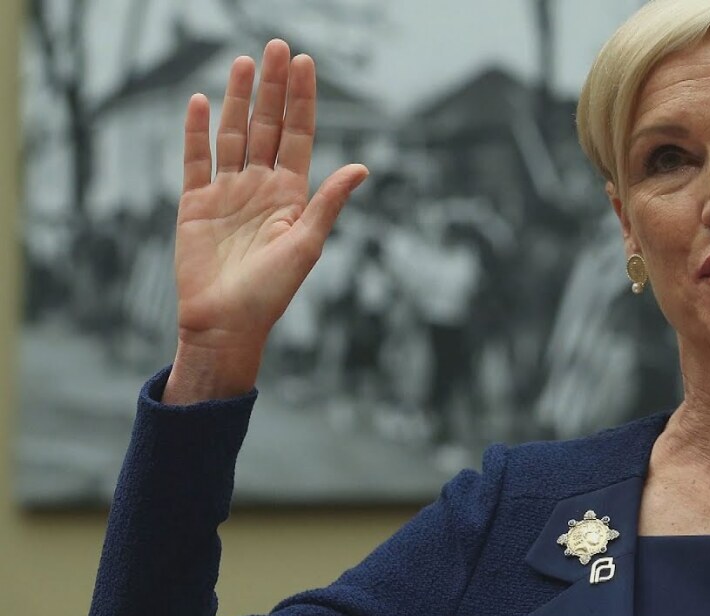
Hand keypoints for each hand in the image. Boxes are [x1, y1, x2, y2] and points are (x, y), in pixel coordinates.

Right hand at [166, 39, 367, 402]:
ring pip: (234, 135)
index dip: (301, 100)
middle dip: (272, 88)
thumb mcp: (306, 245)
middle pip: (266, 126)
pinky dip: (198, 132)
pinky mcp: (195, 204)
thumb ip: (329, 203)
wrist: (225, 324)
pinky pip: (196, 160)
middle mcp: (260, 187)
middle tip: (277, 47)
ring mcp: (227, 193)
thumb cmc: (271, 293)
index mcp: (291, 195)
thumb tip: (362, 167)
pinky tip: (203, 102)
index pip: (298, 136)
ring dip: (239, 99)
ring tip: (244, 62)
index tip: (305, 64)